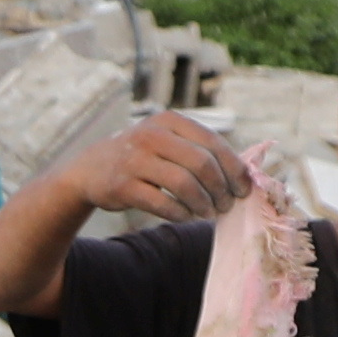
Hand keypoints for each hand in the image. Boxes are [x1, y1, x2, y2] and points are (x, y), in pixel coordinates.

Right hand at [74, 112, 260, 223]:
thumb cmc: (143, 158)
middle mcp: (151, 135)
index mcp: (169, 121)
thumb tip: (245, 175)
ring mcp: (135, 160)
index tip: (243, 189)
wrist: (92, 169)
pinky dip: (180, 213)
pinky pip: (163, 203)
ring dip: (203, 204)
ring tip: (208, 213)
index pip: (213, 143)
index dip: (234, 169)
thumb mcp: (168, 141)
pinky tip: (186, 216)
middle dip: (220, 189)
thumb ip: (200, 150)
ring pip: (184, 184)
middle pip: (202, 164)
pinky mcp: (123, 186)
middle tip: (226, 205)